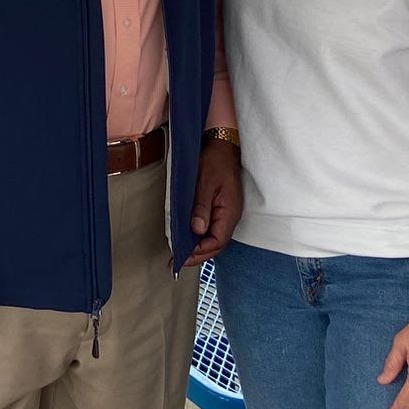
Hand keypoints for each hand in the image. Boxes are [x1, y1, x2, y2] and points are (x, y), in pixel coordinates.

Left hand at [182, 137, 242, 267]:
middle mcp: (230, 216)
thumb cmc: (214, 161)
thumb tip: (197, 231)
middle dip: (198, 255)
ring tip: (180, 254)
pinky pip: (213, 228)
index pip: (217, 241)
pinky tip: (189, 239)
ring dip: (199, 248)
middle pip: (216, 244)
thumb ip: (201, 207)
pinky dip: (201, 237)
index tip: (182, 258)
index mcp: (229, 212)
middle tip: (177, 262)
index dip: (200, 253)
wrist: (223, 145)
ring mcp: (227, 213)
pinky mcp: (222, 208)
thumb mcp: (205, 182)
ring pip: (214, 237)